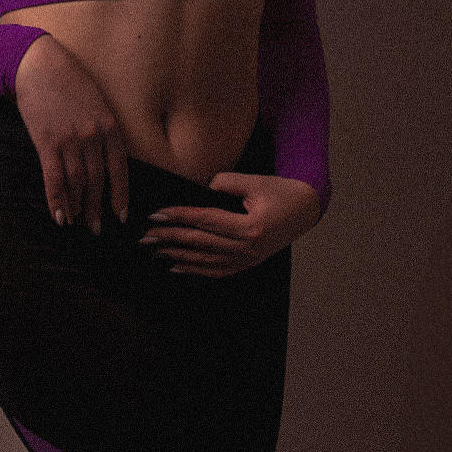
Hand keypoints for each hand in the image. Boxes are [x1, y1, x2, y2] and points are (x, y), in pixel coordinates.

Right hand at [12, 34, 129, 234]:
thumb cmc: (68, 80)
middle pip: (97, 180)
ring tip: (77, 224)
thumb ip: (103, 128)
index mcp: (109, 125)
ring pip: (76, 183)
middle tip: (97, 228)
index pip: (120, 169)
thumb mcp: (96, 101)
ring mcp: (70, 140)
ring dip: (77, 207)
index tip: (121, 215)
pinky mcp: (47, 141)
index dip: (120, 195)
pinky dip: (57, 200)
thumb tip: (104, 158)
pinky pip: (54, 178)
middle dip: (97, 208)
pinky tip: (59, 216)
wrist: (37, 63)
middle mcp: (93, 135)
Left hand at [139, 173, 321, 276]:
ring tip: (154, 250)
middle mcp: (247, 248)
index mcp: (250, 227)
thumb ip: (227, 183)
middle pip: (200, 243)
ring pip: (205, 261)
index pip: (205, 221)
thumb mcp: (256, 181)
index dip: (179, 216)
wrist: (306, 210)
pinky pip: (216, 271)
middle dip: (170, 238)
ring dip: (177, 255)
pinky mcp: (247, 264)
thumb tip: (203, 187)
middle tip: (145, 236)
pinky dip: (194, 269)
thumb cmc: (282, 192)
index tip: (156, 214)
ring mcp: (247, 260)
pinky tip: (176, 266)